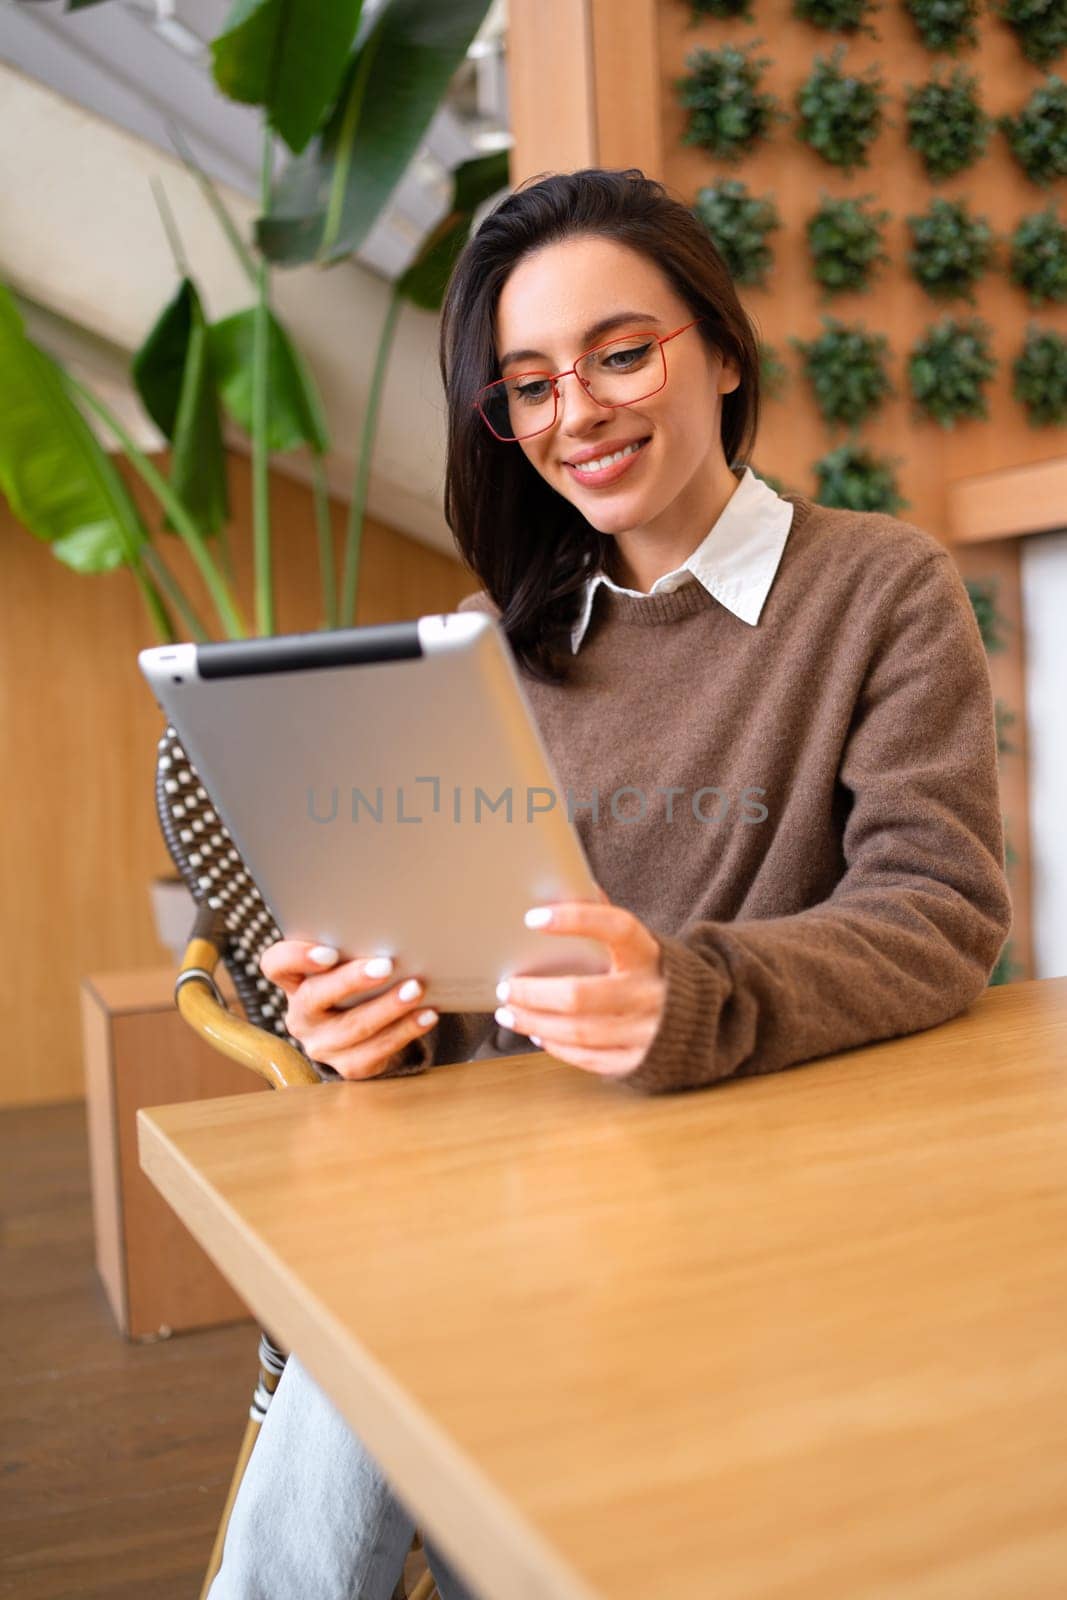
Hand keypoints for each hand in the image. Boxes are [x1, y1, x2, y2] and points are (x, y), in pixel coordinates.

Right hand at [259, 941, 437, 1080]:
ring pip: (352, 1028)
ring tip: (415, 989)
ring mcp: (322, 1045)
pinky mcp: (348, 1066)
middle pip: (314, 997)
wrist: (368, 1031)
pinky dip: (405, 1031)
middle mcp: (301, 1016)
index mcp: (293, 982)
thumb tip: (393, 926)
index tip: (329, 952)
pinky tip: (426, 1015)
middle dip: (351, 981)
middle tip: (386, 966)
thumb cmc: (358, 983)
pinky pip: (376, 1052)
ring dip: (387, 1007)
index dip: (296, 958)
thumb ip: (354, 949)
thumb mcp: (347, 964)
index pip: (276, 965)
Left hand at [493, 884, 666, 1077]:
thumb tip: (571, 880)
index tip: (533, 917)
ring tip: (509, 1012)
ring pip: (578, 1032)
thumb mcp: (641, 943)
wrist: (702, 1020)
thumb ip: (607, 917)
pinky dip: (557, 1047)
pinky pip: (588, 1058)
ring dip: (535, 1022)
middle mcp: (652, 993)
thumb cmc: (654, 972)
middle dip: (534, 993)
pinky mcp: (639, 1062)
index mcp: (650, 953)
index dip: (576, 920)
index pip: (616, 927)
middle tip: (506, 985)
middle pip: (580, 995)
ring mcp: (647, 1032)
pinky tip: (538, 1034)